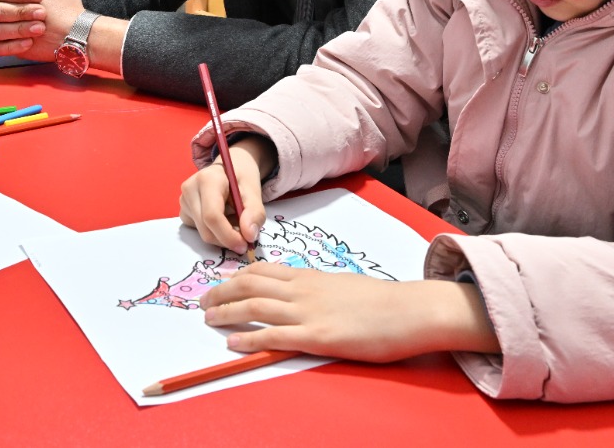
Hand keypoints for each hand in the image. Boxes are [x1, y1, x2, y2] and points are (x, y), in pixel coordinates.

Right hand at [179, 134, 274, 253]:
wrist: (229, 167)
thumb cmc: (241, 177)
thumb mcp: (254, 191)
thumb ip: (254, 213)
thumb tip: (249, 235)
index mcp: (207, 179)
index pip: (212, 216)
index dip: (228, 235)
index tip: (245, 244)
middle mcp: (190, 189)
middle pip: (206, 229)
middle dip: (227, 239)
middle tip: (245, 239)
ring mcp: (184, 201)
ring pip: (202, 233)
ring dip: (222, 236)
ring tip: (235, 221)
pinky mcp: (184, 211)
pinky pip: (199, 231)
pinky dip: (215, 232)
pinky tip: (223, 219)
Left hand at [200, 265, 498, 361]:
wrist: (409, 310)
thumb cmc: (382, 301)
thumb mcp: (343, 286)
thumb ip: (318, 289)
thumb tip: (301, 294)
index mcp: (310, 277)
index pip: (263, 270)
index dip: (236, 277)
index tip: (221, 283)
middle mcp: (304, 290)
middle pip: (251, 284)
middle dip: (222, 291)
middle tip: (204, 300)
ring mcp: (309, 312)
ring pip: (256, 306)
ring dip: (227, 311)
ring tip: (208, 318)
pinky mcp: (318, 337)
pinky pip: (275, 336)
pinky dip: (250, 338)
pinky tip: (233, 343)